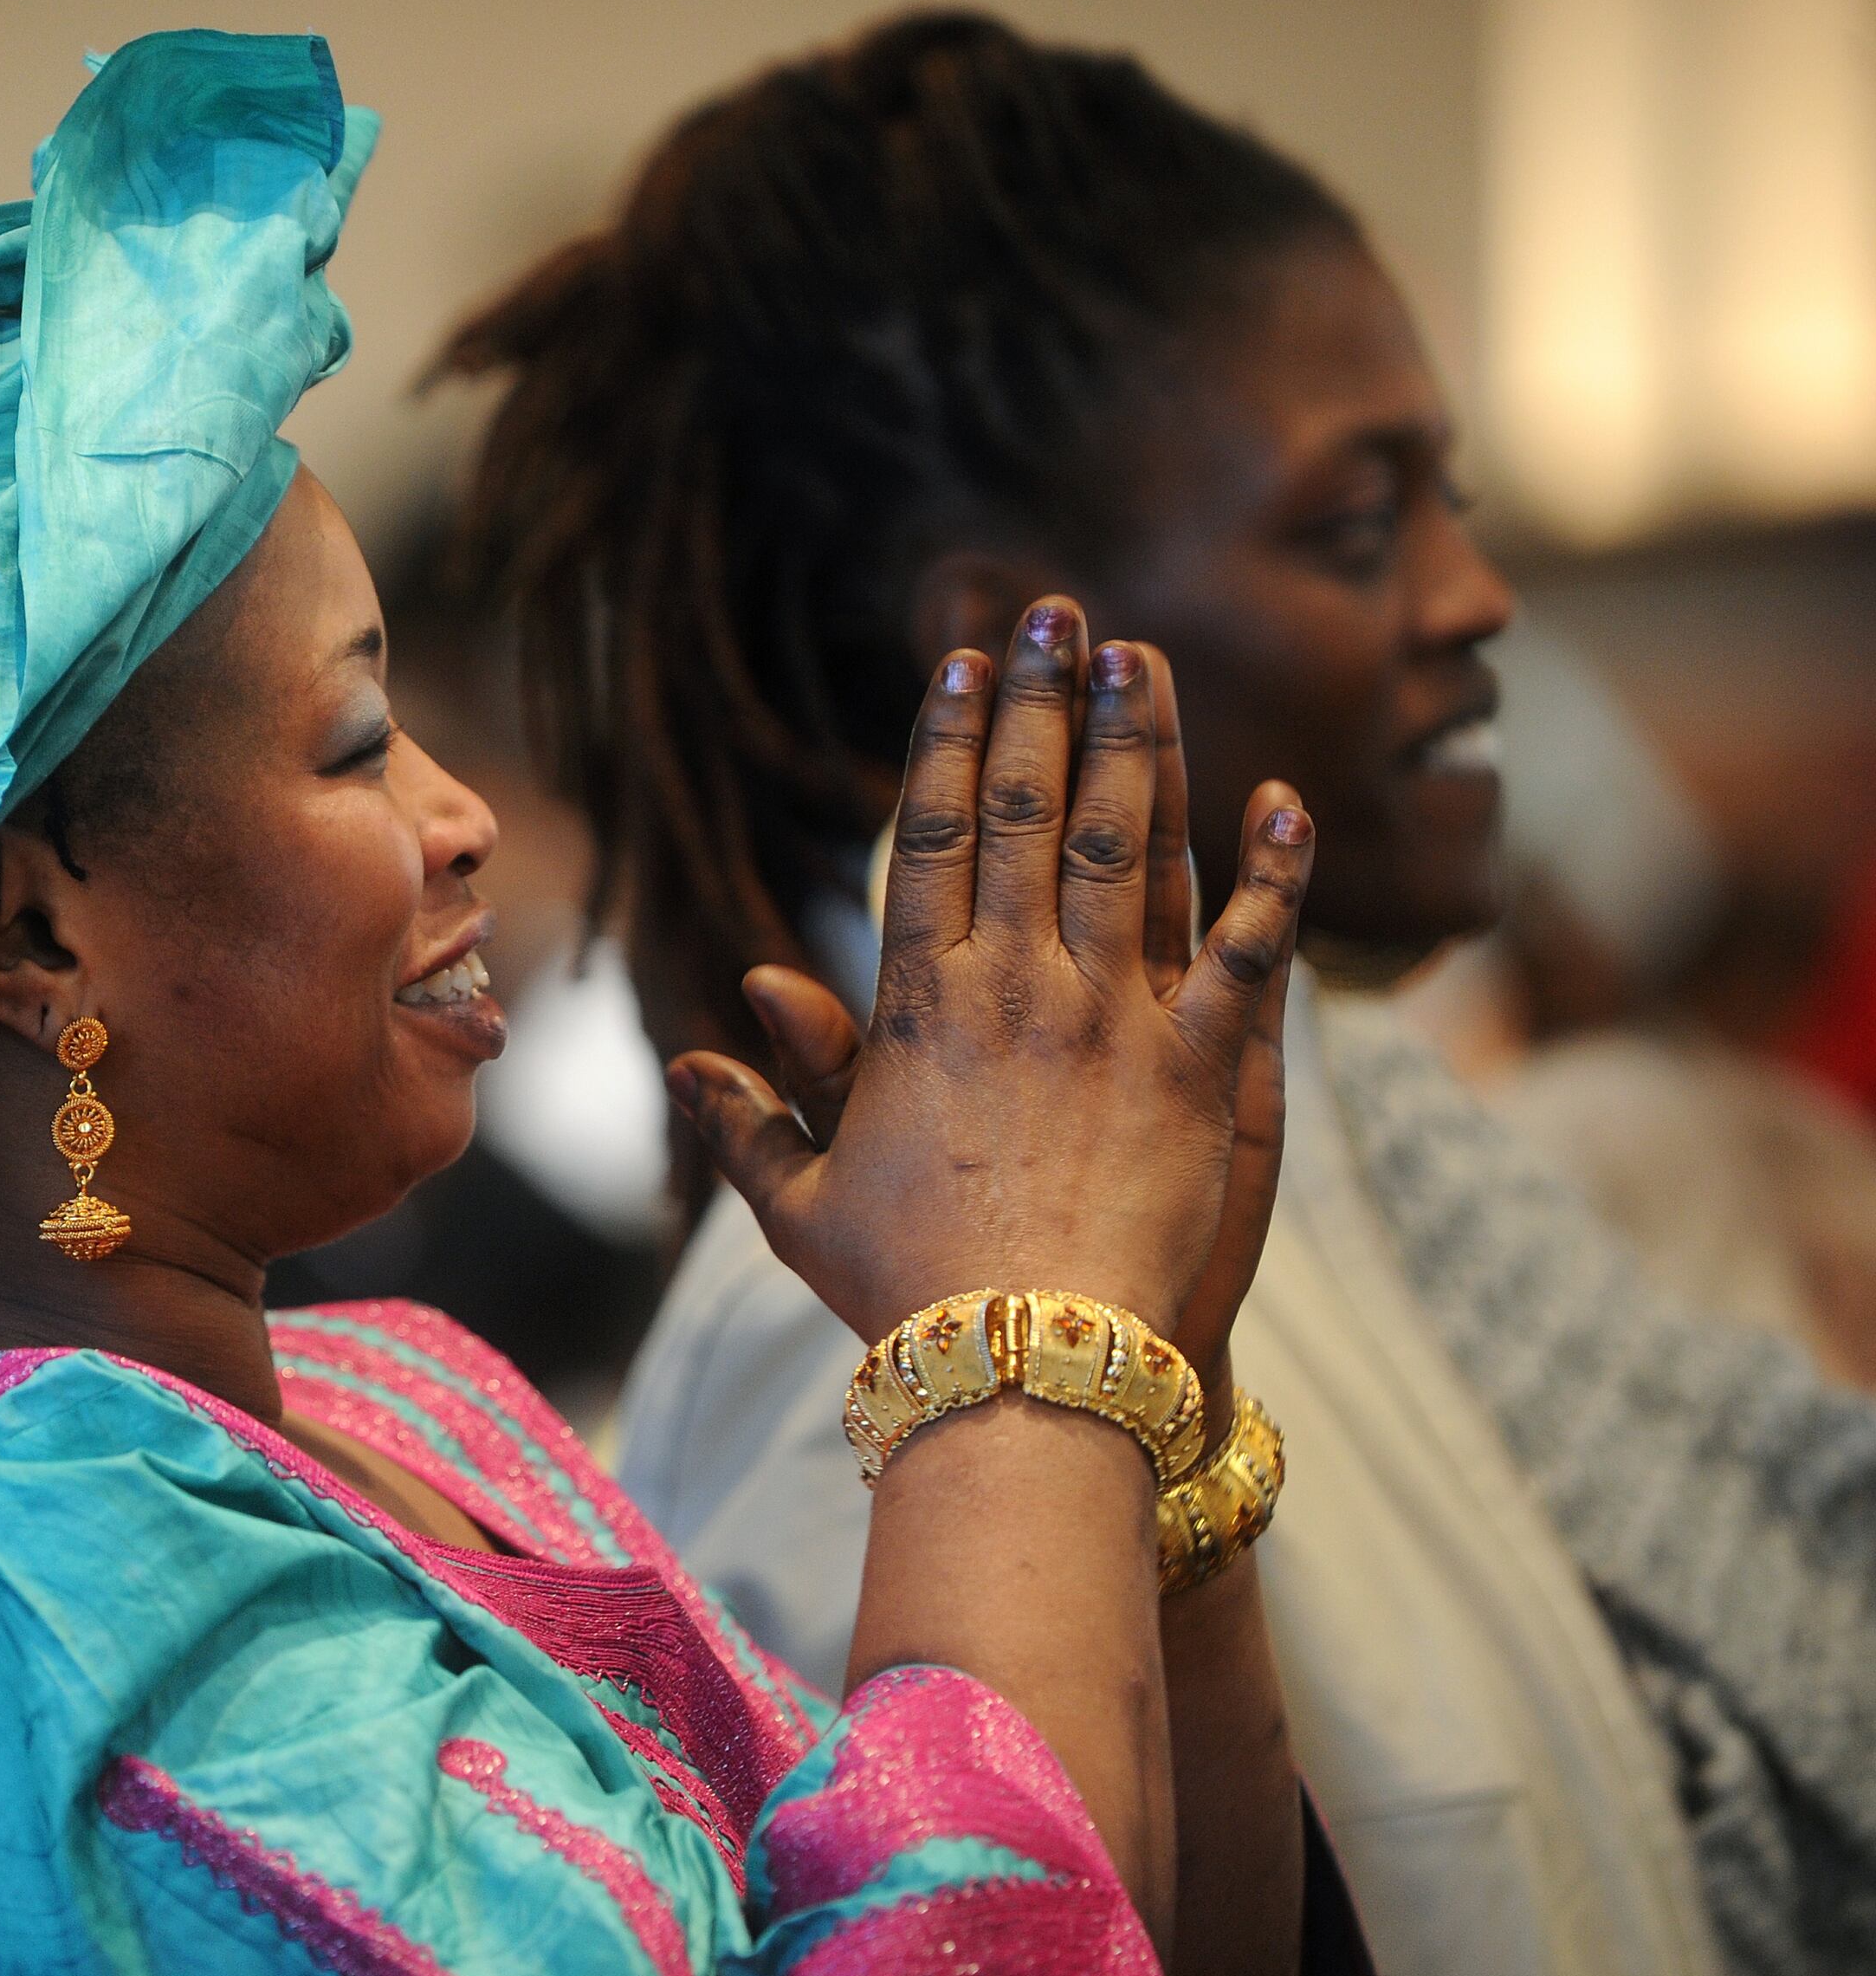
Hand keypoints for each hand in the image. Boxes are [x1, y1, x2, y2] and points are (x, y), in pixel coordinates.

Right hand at [670, 597, 1311, 1355]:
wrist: (1027, 1363)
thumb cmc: (905, 1295)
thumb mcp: (798, 1209)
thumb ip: (749, 1122)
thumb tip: (687, 1058)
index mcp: (918, 1006)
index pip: (933, 836)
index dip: (949, 741)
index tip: (965, 665)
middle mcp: (1017, 987)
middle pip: (1031, 811)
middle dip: (1043, 701)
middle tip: (1058, 612)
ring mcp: (1115, 1021)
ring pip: (1131, 848)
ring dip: (1141, 742)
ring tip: (1143, 657)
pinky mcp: (1202, 1071)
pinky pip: (1248, 952)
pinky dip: (1272, 873)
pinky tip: (1287, 797)